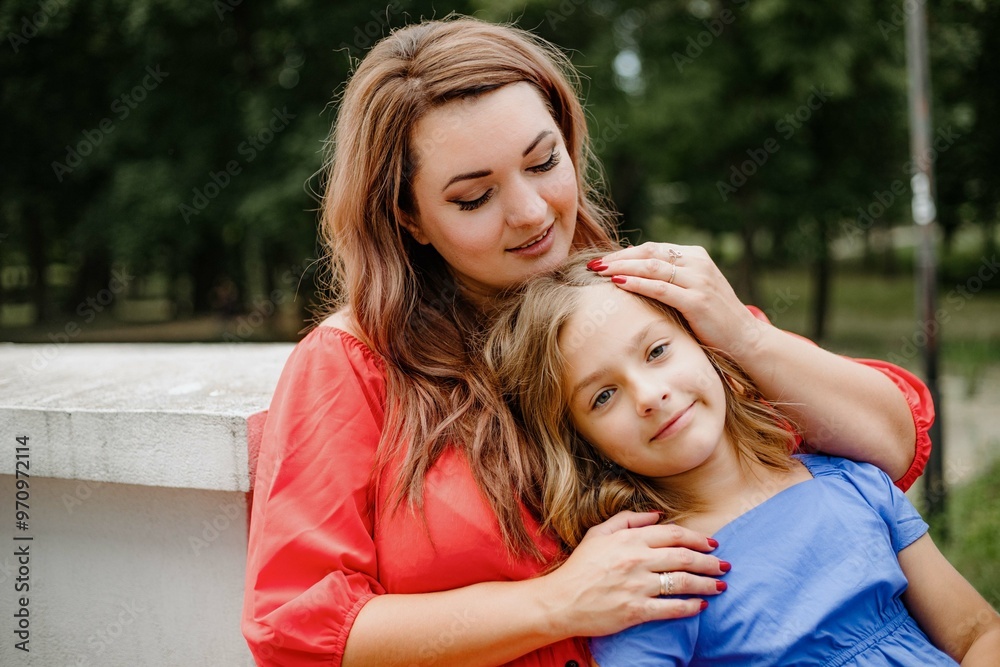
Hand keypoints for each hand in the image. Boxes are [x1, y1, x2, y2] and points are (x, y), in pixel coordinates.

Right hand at [539, 511, 727, 638]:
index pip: (673, 534)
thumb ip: (628, 520)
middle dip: (709, 561)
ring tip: (721, 586)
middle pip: (684, 557)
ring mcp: (637, 586)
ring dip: (706, 584)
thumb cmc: (579, 567)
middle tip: (725, 566)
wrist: (560, 601)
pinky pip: (671, 608)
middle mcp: (636, 560)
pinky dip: (690, 607)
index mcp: (629, 539)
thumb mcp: (598, 534)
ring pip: (682, 582)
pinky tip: (702, 606)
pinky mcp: (635, 610)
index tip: (712, 544)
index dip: (698, 538)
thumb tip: (657, 515)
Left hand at [592, 243, 765, 359]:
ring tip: (598, 271)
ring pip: (652, 267)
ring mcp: (699, 280)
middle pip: (649, 253)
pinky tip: (618, 284)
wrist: (745, 340)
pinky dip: (637, 284)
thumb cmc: (712, 320)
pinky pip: (660, 288)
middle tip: (592, 263)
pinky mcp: (698, 301)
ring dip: (622, 267)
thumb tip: (632, 274)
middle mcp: (698, 263)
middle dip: (618, 258)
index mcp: (695, 257)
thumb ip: (668, 281)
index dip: (624, 254)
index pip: (652, 248)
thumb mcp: (691, 293)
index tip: (602, 261)